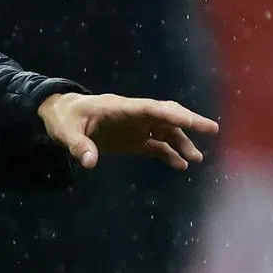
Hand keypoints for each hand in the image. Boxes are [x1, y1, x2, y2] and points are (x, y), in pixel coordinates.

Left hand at [38, 92, 217, 170]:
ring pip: (165, 131)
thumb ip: (78, 146)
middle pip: (165, 115)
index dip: (171, 113)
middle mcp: (133, 116)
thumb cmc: (63, 118)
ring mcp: (135, 127)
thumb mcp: (65, 131)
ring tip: (197, 159)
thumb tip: (89, 162)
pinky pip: (156, 145)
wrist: (61, 116)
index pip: (150, 108)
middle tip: (212, 129)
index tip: (191, 120)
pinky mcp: (133, 140)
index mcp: (119, 107)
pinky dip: (169, 154)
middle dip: (188, 121)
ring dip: (181, 143)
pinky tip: (181, 165)